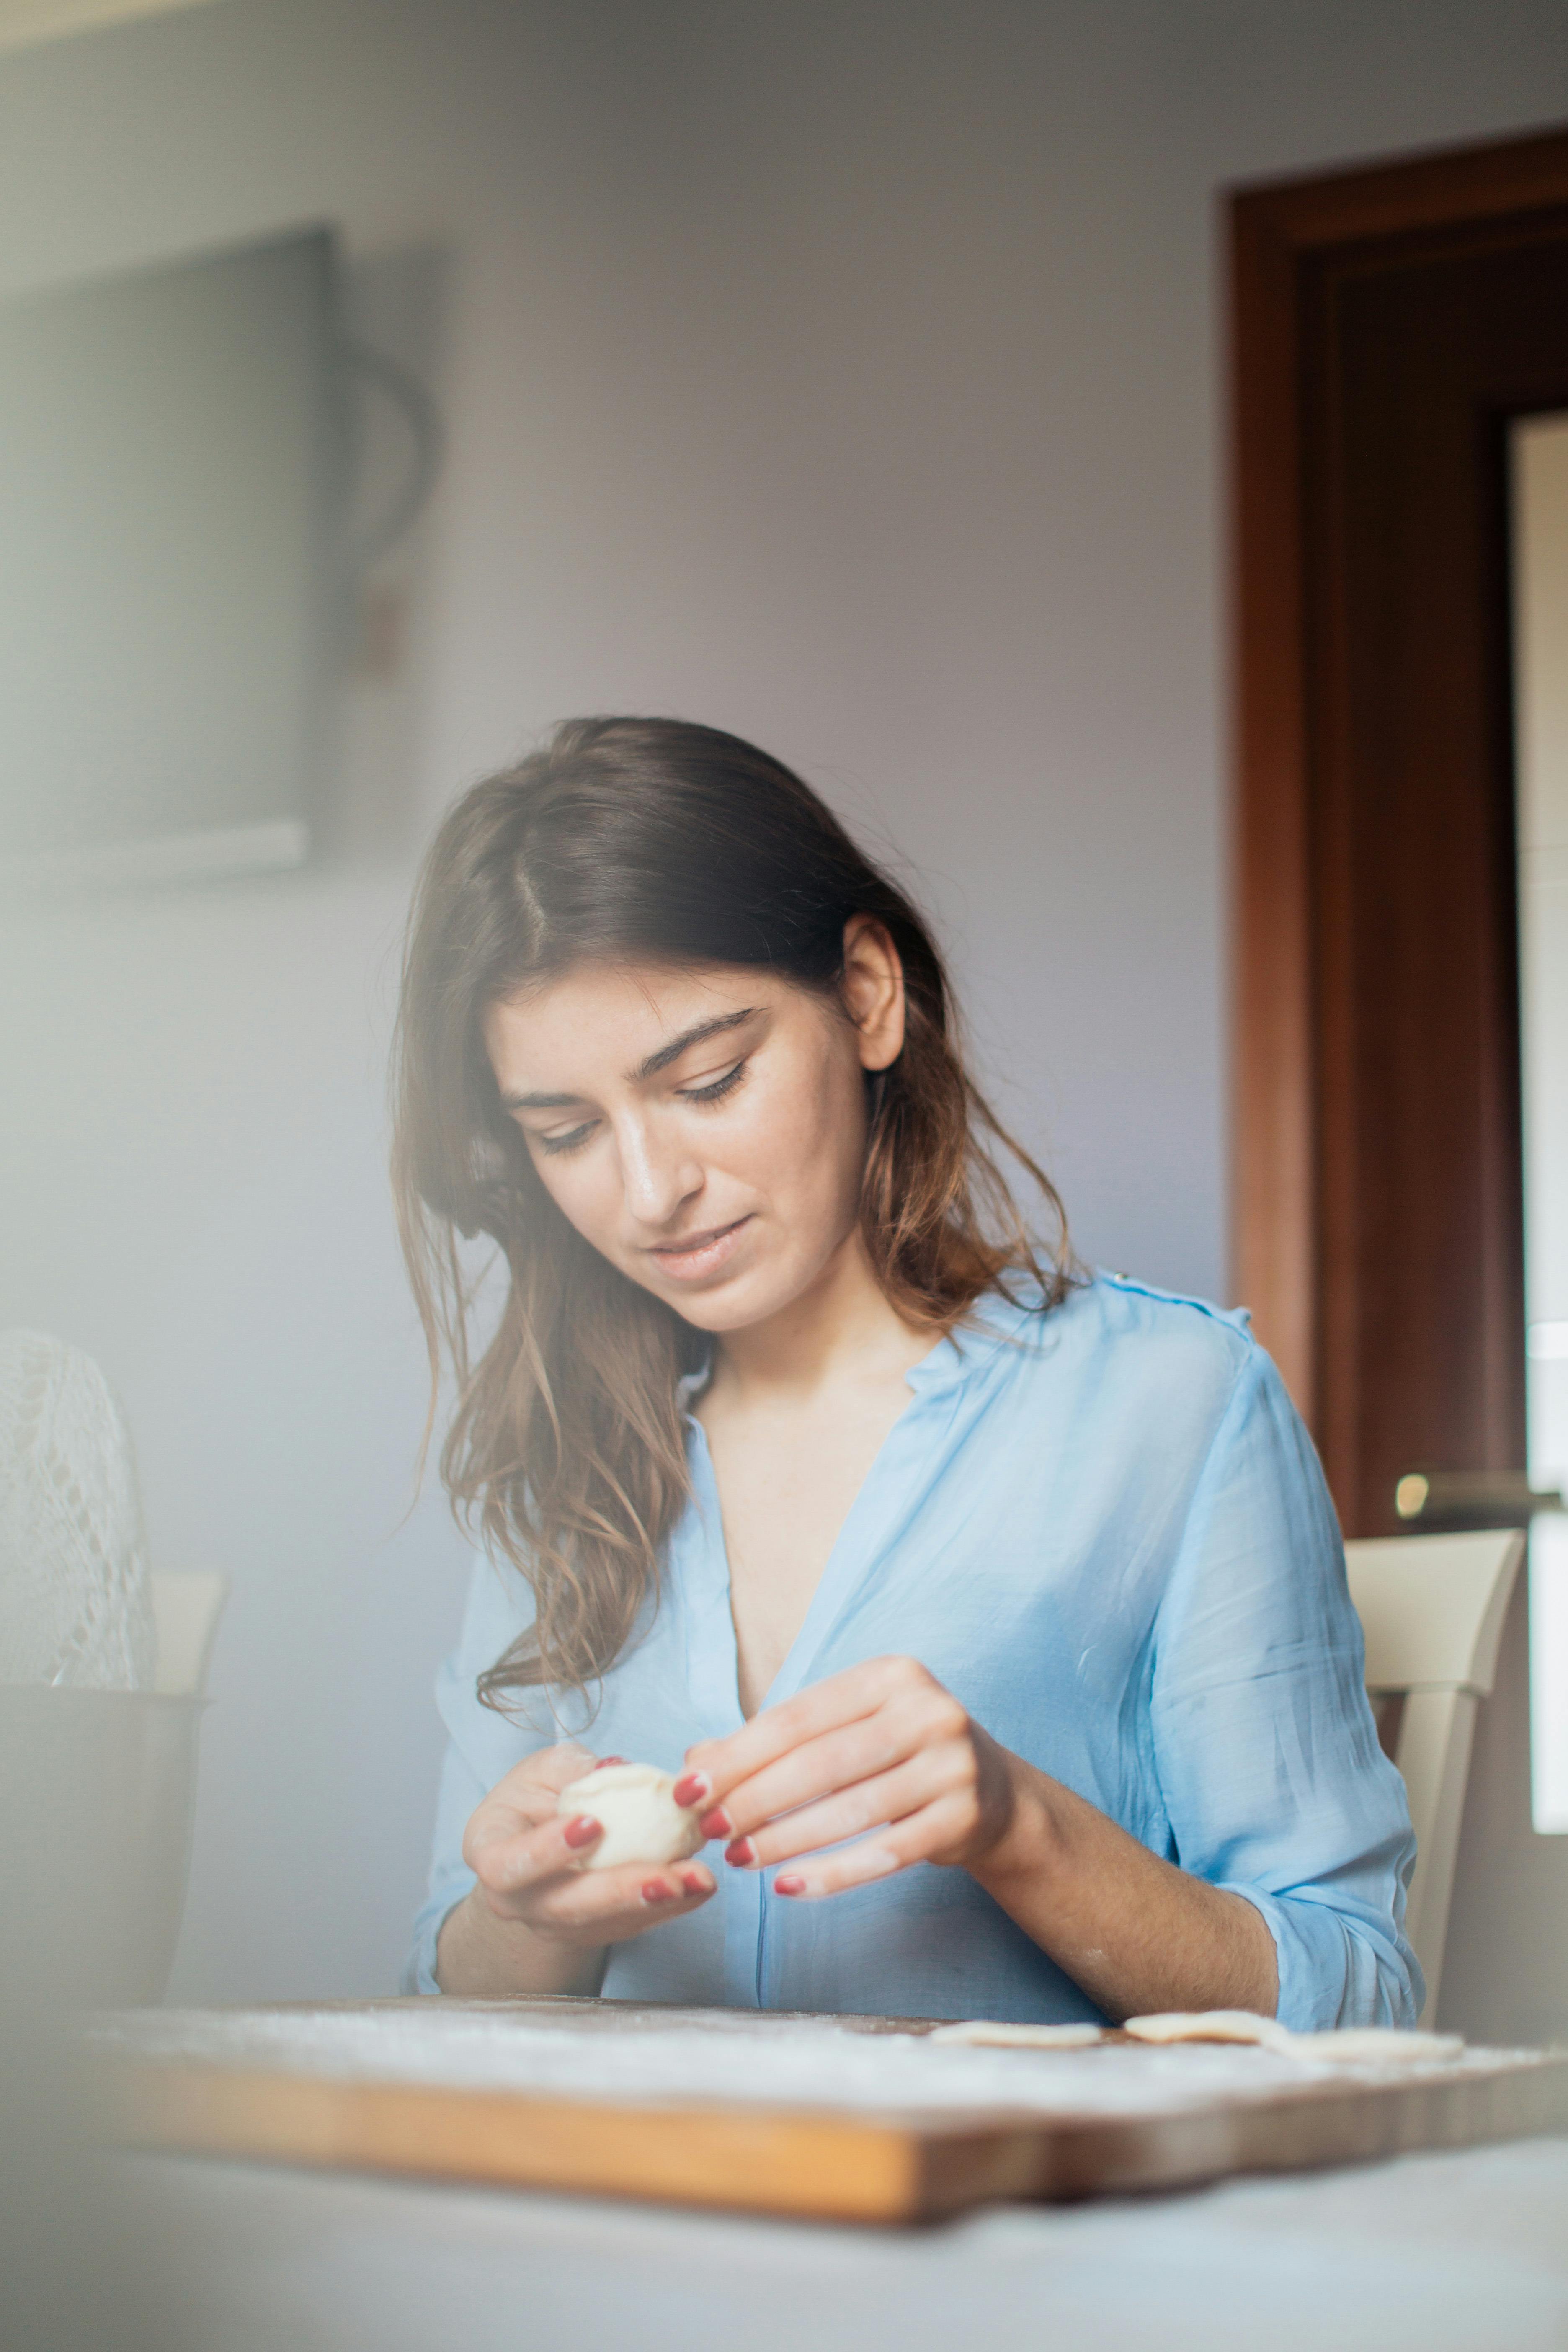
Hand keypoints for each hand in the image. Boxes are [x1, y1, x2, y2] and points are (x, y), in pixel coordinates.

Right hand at [462, 1742, 715, 1944]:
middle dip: (619, 1892)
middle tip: (666, 1876)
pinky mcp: (594, 1931)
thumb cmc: (536, 1797)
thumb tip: (614, 1768)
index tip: (592, 1826)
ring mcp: (555, 1924)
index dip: (546, 1851)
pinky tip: (700, 1885)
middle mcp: (516, 1901)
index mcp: (490, 1852)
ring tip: (697, 1879)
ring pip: (605, 1923)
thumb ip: (573, 1769)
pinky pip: (632, 1925)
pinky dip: (671, 1907)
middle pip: (564, 1908)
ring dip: (656, 1905)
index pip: (508, 1865)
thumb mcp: (544, 1769)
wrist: (539, 1841)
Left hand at [674, 1657, 1020, 1898]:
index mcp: (890, 1675)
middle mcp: (927, 1710)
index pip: (797, 1717)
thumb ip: (775, 1743)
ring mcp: (952, 1764)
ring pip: (851, 1809)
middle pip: (821, 1762)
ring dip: (785, 1840)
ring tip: (738, 1859)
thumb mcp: (845, 1732)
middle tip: (708, 1829)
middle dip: (755, 1799)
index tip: (689, 1788)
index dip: (738, 1754)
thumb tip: (695, 1760)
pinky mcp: (963, 1817)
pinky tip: (788, 1886)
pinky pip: (886, 1853)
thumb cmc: (898, 1756)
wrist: (993, 1796)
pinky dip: (832, 1874)